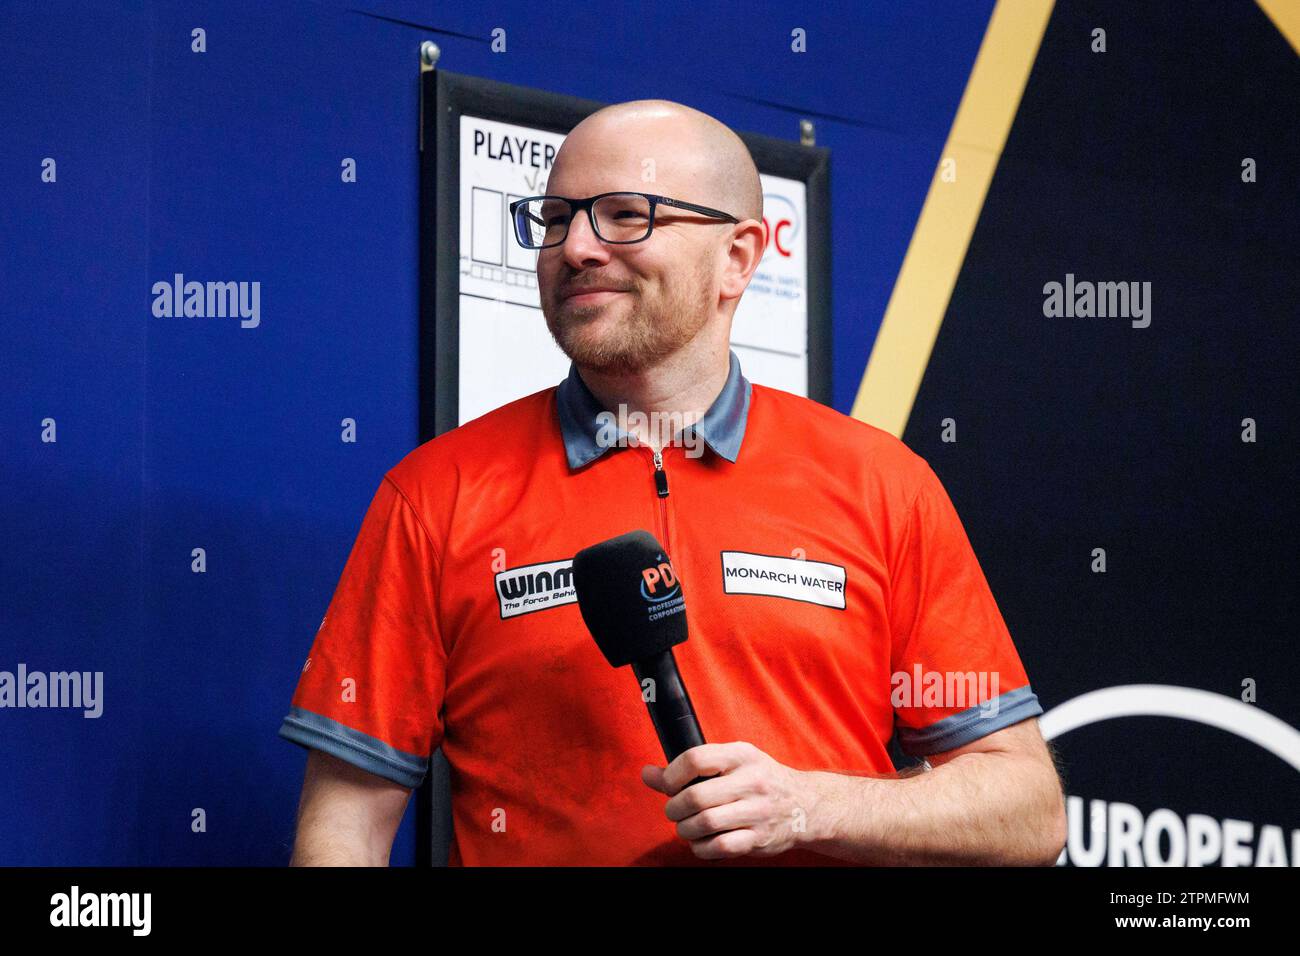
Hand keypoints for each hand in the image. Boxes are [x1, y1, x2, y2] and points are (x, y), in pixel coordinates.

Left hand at [640, 741, 818, 859]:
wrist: (806, 806)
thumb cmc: (760, 780)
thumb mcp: (732, 762)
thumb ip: (690, 768)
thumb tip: (647, 773)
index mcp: (742, 755)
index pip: (695, 759)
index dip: (672, 774)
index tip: (668, 785)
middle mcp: (751, 781)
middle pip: (696, 796)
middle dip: (674, 807)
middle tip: (674, 810)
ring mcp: (757, 811)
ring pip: (704, 823)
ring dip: (685, 829)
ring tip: (686, 826)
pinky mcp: (759, 839)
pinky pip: (719, 847)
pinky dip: (701, 848)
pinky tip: (701, 842)